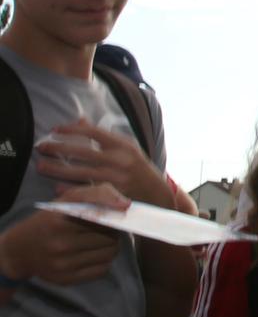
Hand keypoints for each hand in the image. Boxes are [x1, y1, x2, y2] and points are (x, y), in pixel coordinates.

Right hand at [0, 183, 127, 284]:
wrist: (20, 250)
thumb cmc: (50, 219)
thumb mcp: (67, 199)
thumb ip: (98, 194)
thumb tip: (126, 205)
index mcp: (60, 220)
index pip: (104, 218)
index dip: (114, 216)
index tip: (118, 214)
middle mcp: (60, 243)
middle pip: (111, 237)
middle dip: (113, 231)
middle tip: (103, 228)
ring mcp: (63, 264)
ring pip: (110, 253)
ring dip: (110, 246)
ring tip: (97, 240)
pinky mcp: (67, 279)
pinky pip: (103, 269)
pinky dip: (103, 261)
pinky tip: (91, 254)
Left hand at [34, 120, 171, 207]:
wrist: (158, 196)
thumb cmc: (138, 169)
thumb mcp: (127, 149)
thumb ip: (103, 136)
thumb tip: (80, 119)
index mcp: (123, 146)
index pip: (93, 132)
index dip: (72, 130)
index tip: (54, 130)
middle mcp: (120, 161)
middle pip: (82, 152)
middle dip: (58, 148)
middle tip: (40, 147)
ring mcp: (117, 179)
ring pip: (81, 172)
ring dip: (58, 169)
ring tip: (40, 166)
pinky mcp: (113, 196)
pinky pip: (87, 191)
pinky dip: (71, 189)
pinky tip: (57, 188)